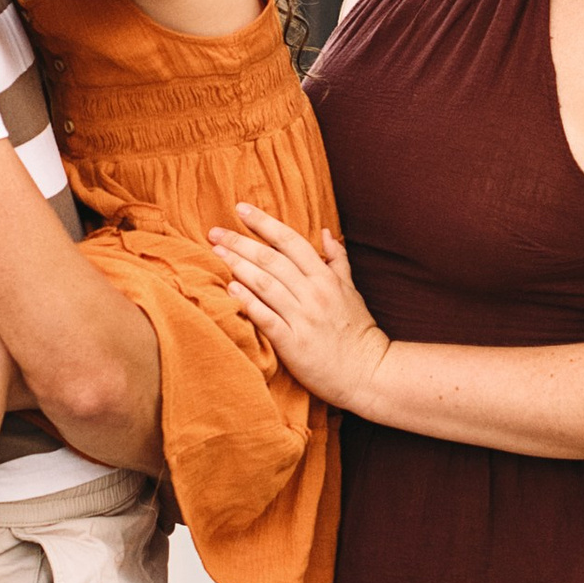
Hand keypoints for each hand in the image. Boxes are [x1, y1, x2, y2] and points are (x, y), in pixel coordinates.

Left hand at [213, 206, 391, 414]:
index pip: (290, 241)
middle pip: (271, 259)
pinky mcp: (293, 344)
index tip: (241, 209)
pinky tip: (230, 289)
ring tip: (216, 253)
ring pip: (265, 284)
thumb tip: (326, 232)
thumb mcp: (352, 290)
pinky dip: (248, 302)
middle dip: (240, 242)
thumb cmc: (357, 331)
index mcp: (325, 278)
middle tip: (214, 232)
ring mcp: (303, 318)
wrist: (368, 373)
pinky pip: (266, 318)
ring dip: (238, 266)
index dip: (264, 223)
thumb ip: (337, 260)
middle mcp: (313, 293)